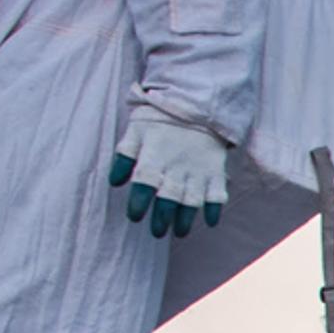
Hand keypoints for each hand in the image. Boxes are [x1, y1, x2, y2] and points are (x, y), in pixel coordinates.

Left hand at [108, 107, 229, 237]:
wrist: (197, 100)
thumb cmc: (161, 117)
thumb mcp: (136, 130)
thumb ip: (124, 155)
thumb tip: (115, 182)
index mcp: (154, 156)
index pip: (144, 184)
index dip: (138, 203)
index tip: (135, 216)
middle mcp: (177, 167)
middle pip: (168, 198)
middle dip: (162, 218)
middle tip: (157, 232)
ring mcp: (198, 170)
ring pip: (192, 200)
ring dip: (186, 218)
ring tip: (179, 231)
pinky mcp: (216, 170)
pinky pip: (218, 193)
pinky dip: (215, 208)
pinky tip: (210, 221)